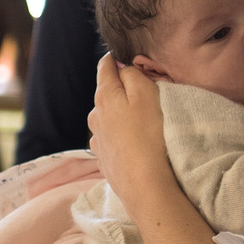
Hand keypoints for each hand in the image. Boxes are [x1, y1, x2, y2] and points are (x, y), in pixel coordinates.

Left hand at [87, 54, 173, 212]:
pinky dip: (120, 135)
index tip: (128, 59)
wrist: (144, 184)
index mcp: (104, 95)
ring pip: (107, 116)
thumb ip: (133, 75)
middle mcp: (94, 114)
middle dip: (121, 89)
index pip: (105, 66)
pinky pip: (110, 137)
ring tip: (141, 121)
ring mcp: (96, 138)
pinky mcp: (103, 157)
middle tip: (144, 92)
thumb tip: (123, 68)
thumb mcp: (146, 93)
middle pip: (106, 92)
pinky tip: (133, 142)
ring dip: (120, 114)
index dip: (116, 59)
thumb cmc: (149, 134)